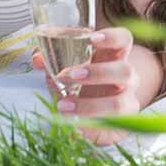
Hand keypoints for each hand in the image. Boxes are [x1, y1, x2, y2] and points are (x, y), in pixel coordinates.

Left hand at [33, 27, 140, 145]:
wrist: (99, 109)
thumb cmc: (84, 78)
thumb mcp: (69, 65)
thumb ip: (53, 59)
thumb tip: (38, 60)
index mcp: (114, 55)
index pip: (123, 39)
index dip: (112, 37)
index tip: (92, 38)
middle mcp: (126, 77)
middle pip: (124, 71)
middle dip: (97, 73)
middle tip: (69, 75)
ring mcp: (127, 101)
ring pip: (118, 103)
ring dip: (89, 105)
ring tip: (63, 105)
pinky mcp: (122, 124)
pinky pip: (111, 128)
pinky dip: (90, 127)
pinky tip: (74, 125)